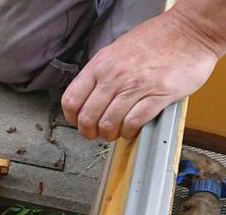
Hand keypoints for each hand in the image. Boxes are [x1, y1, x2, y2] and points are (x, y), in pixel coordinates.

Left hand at [62, 4, 223, 140]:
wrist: (191, 31)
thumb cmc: (156, 40)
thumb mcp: (116, 51)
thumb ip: (100, 73)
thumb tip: (88, 98)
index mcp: (100, 65)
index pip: (71, 100)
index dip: (72, 118)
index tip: (79, 123)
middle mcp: (114, 76)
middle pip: (88, 117)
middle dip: (90, 132)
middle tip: (97, 134)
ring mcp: (136, 86)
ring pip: (109, 124)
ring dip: (110, 134)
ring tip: (116, 132)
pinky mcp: (158, 96)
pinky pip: (134, 123)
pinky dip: (130, 132)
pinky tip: (132, 130)